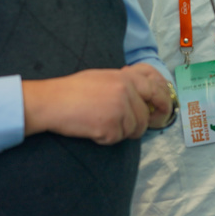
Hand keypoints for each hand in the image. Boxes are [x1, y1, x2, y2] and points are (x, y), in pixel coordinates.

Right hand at [23, 64, 168, 143]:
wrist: (51, 102)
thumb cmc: (72, 91)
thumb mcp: (102, 77)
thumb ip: (124, 83)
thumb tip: (142, 96)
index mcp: (124, 77)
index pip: (155, 86)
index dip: (163, 99)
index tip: (164, 109)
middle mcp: (126, 90)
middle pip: (146, 114)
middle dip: (146, 123)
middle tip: (142, 129)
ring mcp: (120, 108)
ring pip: (134, 130)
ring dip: (120, 132)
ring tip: (100, 124)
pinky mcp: (111, 126)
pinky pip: (117, 139)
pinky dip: (106, 139)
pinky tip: (92, 129)